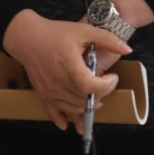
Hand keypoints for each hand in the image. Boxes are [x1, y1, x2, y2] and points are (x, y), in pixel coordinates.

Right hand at [2, 10, 130, 130]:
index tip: (112, 77)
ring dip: (87, 106)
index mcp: (69, 64)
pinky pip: (53, 112)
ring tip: (94, 95)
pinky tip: (69, 124)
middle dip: (100, 94)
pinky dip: (62, 119)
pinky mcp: (43, 93)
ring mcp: (49, 89)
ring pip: (73, 108)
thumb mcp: (83, 30)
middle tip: (104, 83)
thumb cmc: (54, 32)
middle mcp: (58, 80)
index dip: (106, 86)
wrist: (26, 37)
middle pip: (84, 99)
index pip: (90, 86)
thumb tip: (127, 49)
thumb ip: (106, 39)